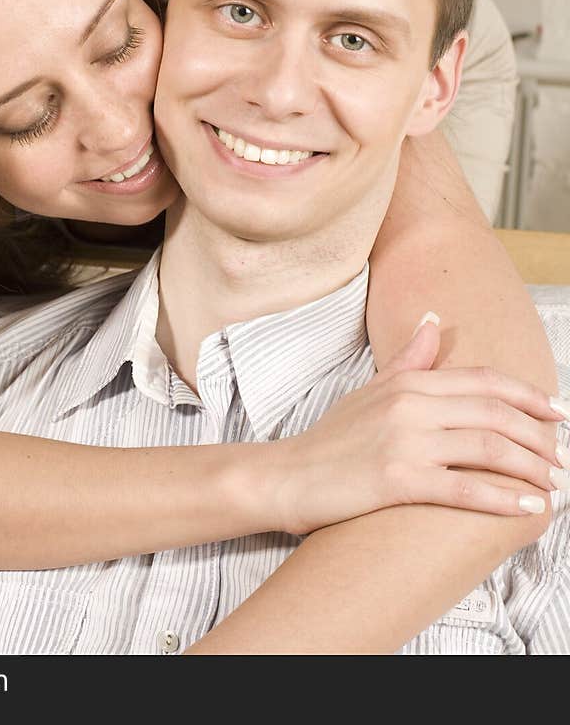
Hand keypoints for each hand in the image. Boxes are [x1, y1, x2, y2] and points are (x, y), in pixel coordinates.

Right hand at [274, 316, 566, 535]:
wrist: (287, 475)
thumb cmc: (330, 438)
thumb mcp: (371, 390)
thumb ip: (409, 360)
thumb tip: (433, 322)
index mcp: (408, 382)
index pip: (483, 380)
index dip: (528, 395)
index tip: (558, 411)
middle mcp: (410, 405)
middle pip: (494, 413)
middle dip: (538, 435)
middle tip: (563, 456)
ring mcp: (404, 441)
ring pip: (487, 448)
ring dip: (530, 467)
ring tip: (554, 485)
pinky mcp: (397, 479)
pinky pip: (464, 488)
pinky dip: (502, 498)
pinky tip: (528, 507)